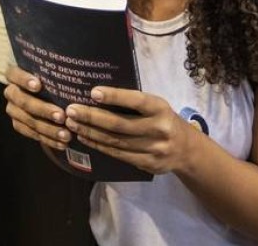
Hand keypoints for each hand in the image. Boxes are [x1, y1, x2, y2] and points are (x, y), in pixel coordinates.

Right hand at [3, 66, 71, 150]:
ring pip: (28, 121)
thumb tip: (77, 66)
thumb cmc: (52, 76)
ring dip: (48, 129)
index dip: (25, 80)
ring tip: (67, 135)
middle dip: (43, 110)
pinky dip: (47, 139)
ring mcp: (13, 109)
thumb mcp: (52, 70)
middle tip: (62, 116)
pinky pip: (31, 134)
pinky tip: (62, 144)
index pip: (14, 75)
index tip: (39, 85)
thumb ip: (57, 69)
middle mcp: (11, 92)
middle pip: (23, 101)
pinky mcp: (18, 123)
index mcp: (15, 74)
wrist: (45, 91)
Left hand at [65, 87, 196, 175]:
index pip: (136, 101)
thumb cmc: (163, 120)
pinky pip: (118, 154)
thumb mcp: (157, 106)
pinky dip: (99, 145)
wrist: (186, 150)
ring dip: (90, 132)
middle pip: (120, 125)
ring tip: (72, 124)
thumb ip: (134, 103)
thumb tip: (98, 94)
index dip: (115, 97)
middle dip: (92, 117)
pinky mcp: (147, 164)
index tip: (93, 92)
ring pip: (115, 141)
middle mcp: (159, 129)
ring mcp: (153, 149)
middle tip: (71, 110)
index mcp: (161, 108)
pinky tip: (85, 137)